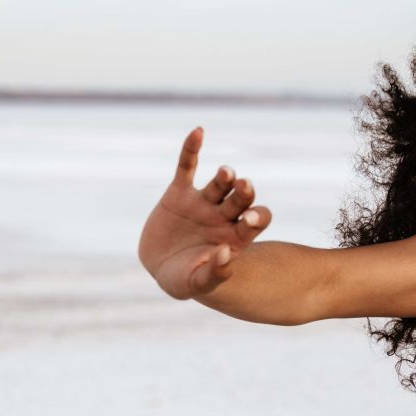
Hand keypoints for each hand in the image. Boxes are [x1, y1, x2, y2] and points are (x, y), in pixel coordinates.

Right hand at [138, 126, 273, 298]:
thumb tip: (228, 254)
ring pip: (219, 184)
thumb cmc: (185, 279)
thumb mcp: (197, 283)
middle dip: (244, 193)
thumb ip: (215, 273)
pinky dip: (191, 149)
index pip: (256, 220)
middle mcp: (225, 216)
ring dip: (225, 177)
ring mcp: (203, 202)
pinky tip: (198, 132)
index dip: (256, 217)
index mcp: (237, 236)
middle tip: (244, 187)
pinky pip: (187, 166)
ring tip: (227, 174)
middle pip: (241, 199)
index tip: (249, 219)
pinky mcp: (179, 193)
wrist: (159, 267)